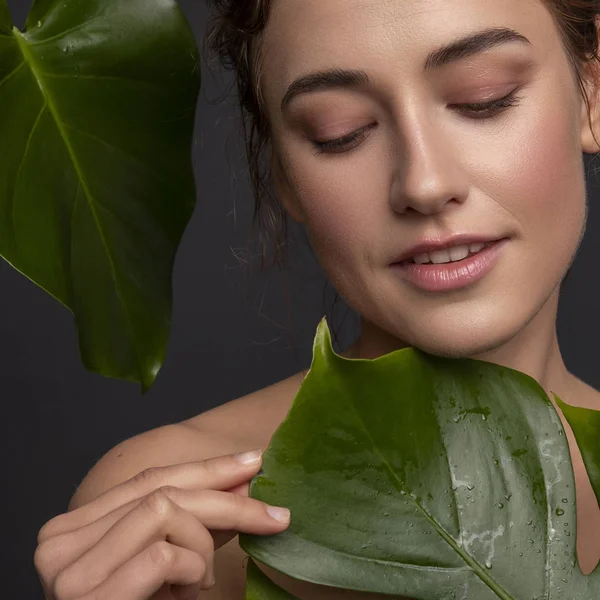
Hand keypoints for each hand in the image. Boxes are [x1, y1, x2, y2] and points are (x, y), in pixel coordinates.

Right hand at [34, 450, 289, 598]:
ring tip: (201, 581)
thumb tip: (242, 483)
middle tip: (276, 516)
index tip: (253, 462)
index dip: (208, 469)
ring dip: (202, 545)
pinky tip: (189, 593)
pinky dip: (191, 569)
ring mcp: (67, 568)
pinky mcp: (85, 595)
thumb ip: (194, 523)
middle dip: (228, 499)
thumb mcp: (167, 565)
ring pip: (164, 510)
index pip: (150, 478)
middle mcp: (60, 540)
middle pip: (161, 490)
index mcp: (77, 527)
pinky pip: (162, 554)